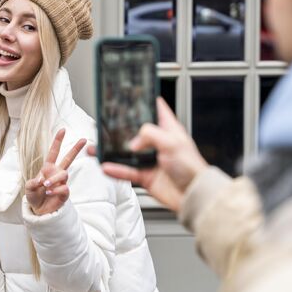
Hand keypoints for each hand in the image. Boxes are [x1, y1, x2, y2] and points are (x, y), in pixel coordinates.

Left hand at [25, 129, 86, 215]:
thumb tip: (42, 180)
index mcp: (48, 168)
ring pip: (63, 174)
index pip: (54, 152)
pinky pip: (64, 187)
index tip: (63, 130)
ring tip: (45, 186)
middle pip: (69, 158)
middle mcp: (57, 173)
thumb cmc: (34, 196)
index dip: (58, 141)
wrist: (39, 210)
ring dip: (53, 179)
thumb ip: (33, 182)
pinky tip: (49, 193)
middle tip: (84, 139)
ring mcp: (62, 182)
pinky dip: (55, 190)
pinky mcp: (65, 192)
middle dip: (76, 149)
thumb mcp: (29, 187)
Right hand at [89, 97, 207, 211]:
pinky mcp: (145, 176)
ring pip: (126, 153)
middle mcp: (158, 144)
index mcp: (168, 130)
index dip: (145, 102)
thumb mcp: (172, 143)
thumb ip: (150, 134)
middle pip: (135, 132)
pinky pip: (126, 171)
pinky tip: (106, 166)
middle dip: (120, 129)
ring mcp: (150, 160)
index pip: (156, 110)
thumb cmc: (192, 168)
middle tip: (105, 124)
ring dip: (111, 151)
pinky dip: (116, 169)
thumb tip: (133, 141)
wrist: (193, 195)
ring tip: (98, 148)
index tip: (132, 95)